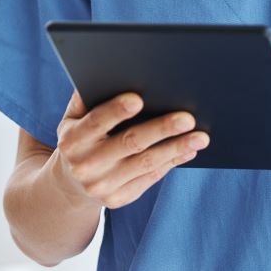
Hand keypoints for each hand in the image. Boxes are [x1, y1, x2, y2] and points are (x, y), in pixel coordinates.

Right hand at [51, 90, 209, 208]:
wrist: (69, 185)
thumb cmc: (79, 138)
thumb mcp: (72, 118)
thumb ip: (86, 98)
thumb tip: (108, 71)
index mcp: (73, 139)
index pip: (96, 122)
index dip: (116, 110)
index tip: (139, 98)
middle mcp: (86, 164)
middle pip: (129, 143)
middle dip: (160, 129)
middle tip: (187, 118)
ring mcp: (103, 185)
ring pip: (146, 163)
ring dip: (175, 148)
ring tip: (200, 136)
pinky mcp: (119, 199)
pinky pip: (150, 178)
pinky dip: (172, 162)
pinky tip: (188, 150)